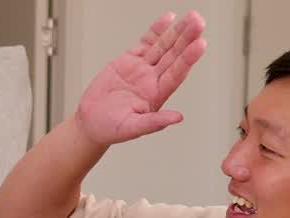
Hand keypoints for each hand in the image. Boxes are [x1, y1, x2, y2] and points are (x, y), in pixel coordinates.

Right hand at [74, 11, 206, 145]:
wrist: (90, 121)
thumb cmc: (110, 129)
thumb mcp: (131, 129)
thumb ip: (154, 123)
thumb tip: (178, 118)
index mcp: (156, 95)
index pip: (176, 73)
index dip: (188, 59)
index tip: (199, 44)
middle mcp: (153, 80)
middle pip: (174, 56)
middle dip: (187, 39)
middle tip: (199, 23)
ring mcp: (142, 68)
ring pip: (163, 46)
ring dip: (177, 32)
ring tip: (192, 17)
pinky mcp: (129, 60)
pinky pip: (146, 42)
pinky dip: (156, 30)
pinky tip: (169, 19)